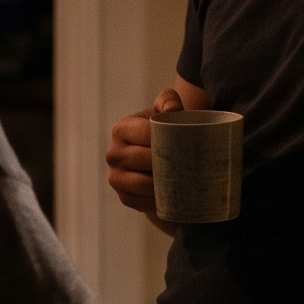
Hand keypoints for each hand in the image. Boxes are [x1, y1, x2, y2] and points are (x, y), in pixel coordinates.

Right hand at [105, 88, 186, 215]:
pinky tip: (172, 195)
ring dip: (162, 184)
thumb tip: (173, 110)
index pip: (145, 133)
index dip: (167, 138)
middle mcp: (113, 153)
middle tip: (190, 163)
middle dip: (167, 161)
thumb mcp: (164, 111)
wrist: (157, 157)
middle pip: (142, 160)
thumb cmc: (163, 130)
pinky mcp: (123, 197)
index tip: (188, 142)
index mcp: (121, 129)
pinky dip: (157, 201)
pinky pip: (140, 202)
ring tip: (182, 180)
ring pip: (140, 184)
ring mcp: (115, 177)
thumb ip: (168, 100)